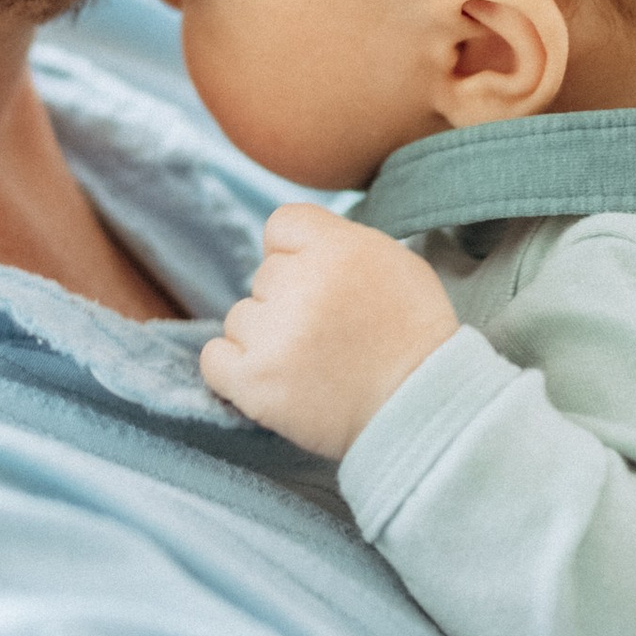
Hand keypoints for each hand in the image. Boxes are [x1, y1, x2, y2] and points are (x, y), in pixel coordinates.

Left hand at [201, 205, 456, 457]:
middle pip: (263, 276)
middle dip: (288, 301)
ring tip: (311, 364)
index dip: (296, 253)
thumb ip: (340, 243)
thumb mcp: (393, 263)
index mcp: (337, 247)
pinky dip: (234, 370)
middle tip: (328, 335)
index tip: (319, 283)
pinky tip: (271, 379)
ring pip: (240, 319)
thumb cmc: (413, 339)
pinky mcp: (254, 380)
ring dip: (265, 339)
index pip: (281, 225)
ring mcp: (273, 333)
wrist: (421, 410)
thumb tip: (294, 243)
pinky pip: (214, 359)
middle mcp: (300, 283)